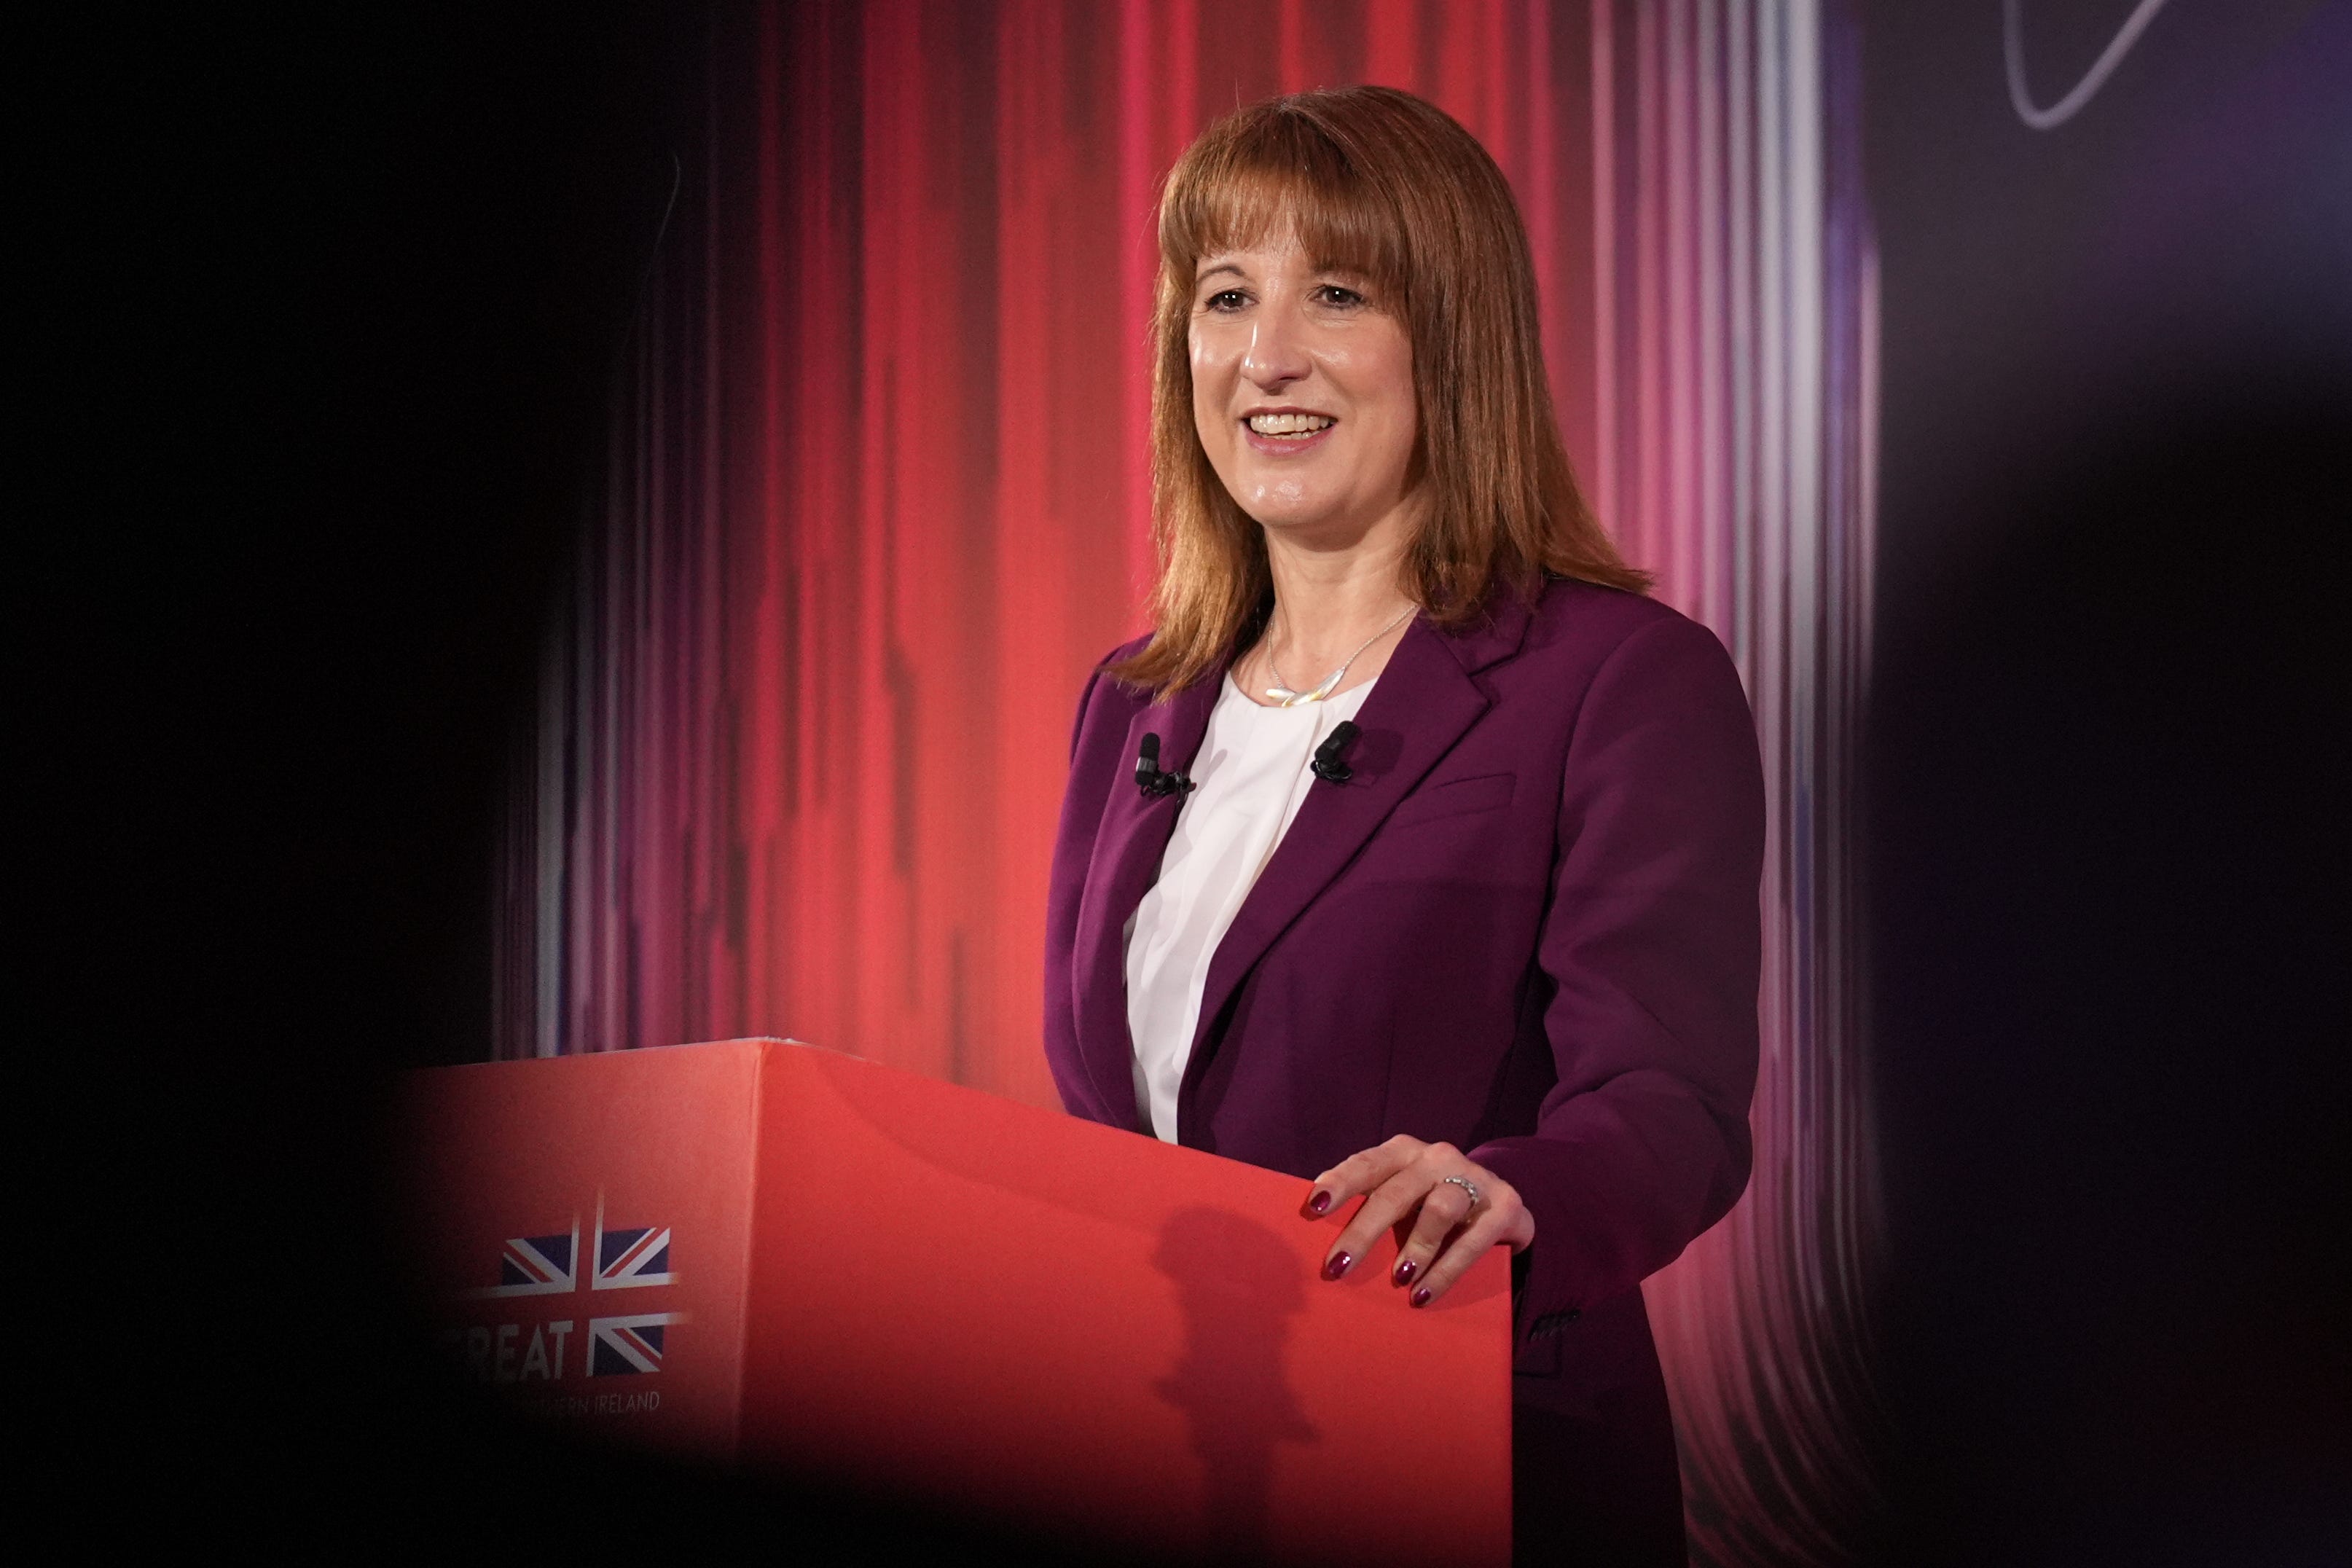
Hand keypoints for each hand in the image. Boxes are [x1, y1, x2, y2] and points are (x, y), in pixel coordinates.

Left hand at [1301, 1135, 1535, 1306]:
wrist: (1504, 1207)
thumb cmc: (1433, 1204)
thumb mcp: (1402, 1196)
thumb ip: (1369, 1202)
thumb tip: (1313, 1231)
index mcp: (1403, 1153)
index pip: (1366, 1164)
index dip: (1340, 1182)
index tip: (1315, 1206)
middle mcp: (1437, 1158)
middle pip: (1395, 1193)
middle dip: (1364, 1231)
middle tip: (1338, 1266)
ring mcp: (1475, 1178)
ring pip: (1438, 1209)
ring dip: (1415, 1248)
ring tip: (1399, 1279)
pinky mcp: (1505, 1206)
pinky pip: (1472, 1241)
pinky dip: (1445, 1271)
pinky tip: (1423, 1294)